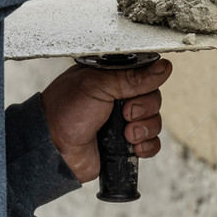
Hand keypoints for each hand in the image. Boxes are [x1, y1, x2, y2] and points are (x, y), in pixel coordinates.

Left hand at [40, 59, 172, 182]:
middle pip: (154, 98)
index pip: (146, 74)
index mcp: (113, 78)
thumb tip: (164, 67)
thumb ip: (133, 76)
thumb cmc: (65, 111)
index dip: (147, 83)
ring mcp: (124, 122)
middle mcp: (120, 98)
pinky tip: (134, 147)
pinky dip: (147, 146)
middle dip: (144, 109)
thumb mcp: (98, 85)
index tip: (133, 92)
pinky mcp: (125, 144)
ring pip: (155, 121)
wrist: (51, 149)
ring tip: (126, 134)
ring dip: (145, 129)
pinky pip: (152, 143)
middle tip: (125, 114)